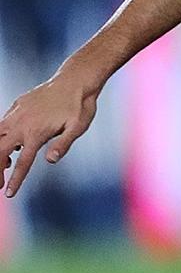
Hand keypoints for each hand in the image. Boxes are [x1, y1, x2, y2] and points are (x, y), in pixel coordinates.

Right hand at [1, 73, 99, 197]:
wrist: (75, 79)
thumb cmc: (80, 105)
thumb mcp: (78, 127)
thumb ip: (63, 144)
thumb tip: (50, 161)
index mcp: (36, 133)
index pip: (22, 163)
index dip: (15, 180)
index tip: (7, 193)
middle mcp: (21, 124)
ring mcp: (17, 113)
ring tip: (5, 165)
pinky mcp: (17, 105)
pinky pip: (1, 123)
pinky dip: (0, 136)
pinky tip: (11, 143)